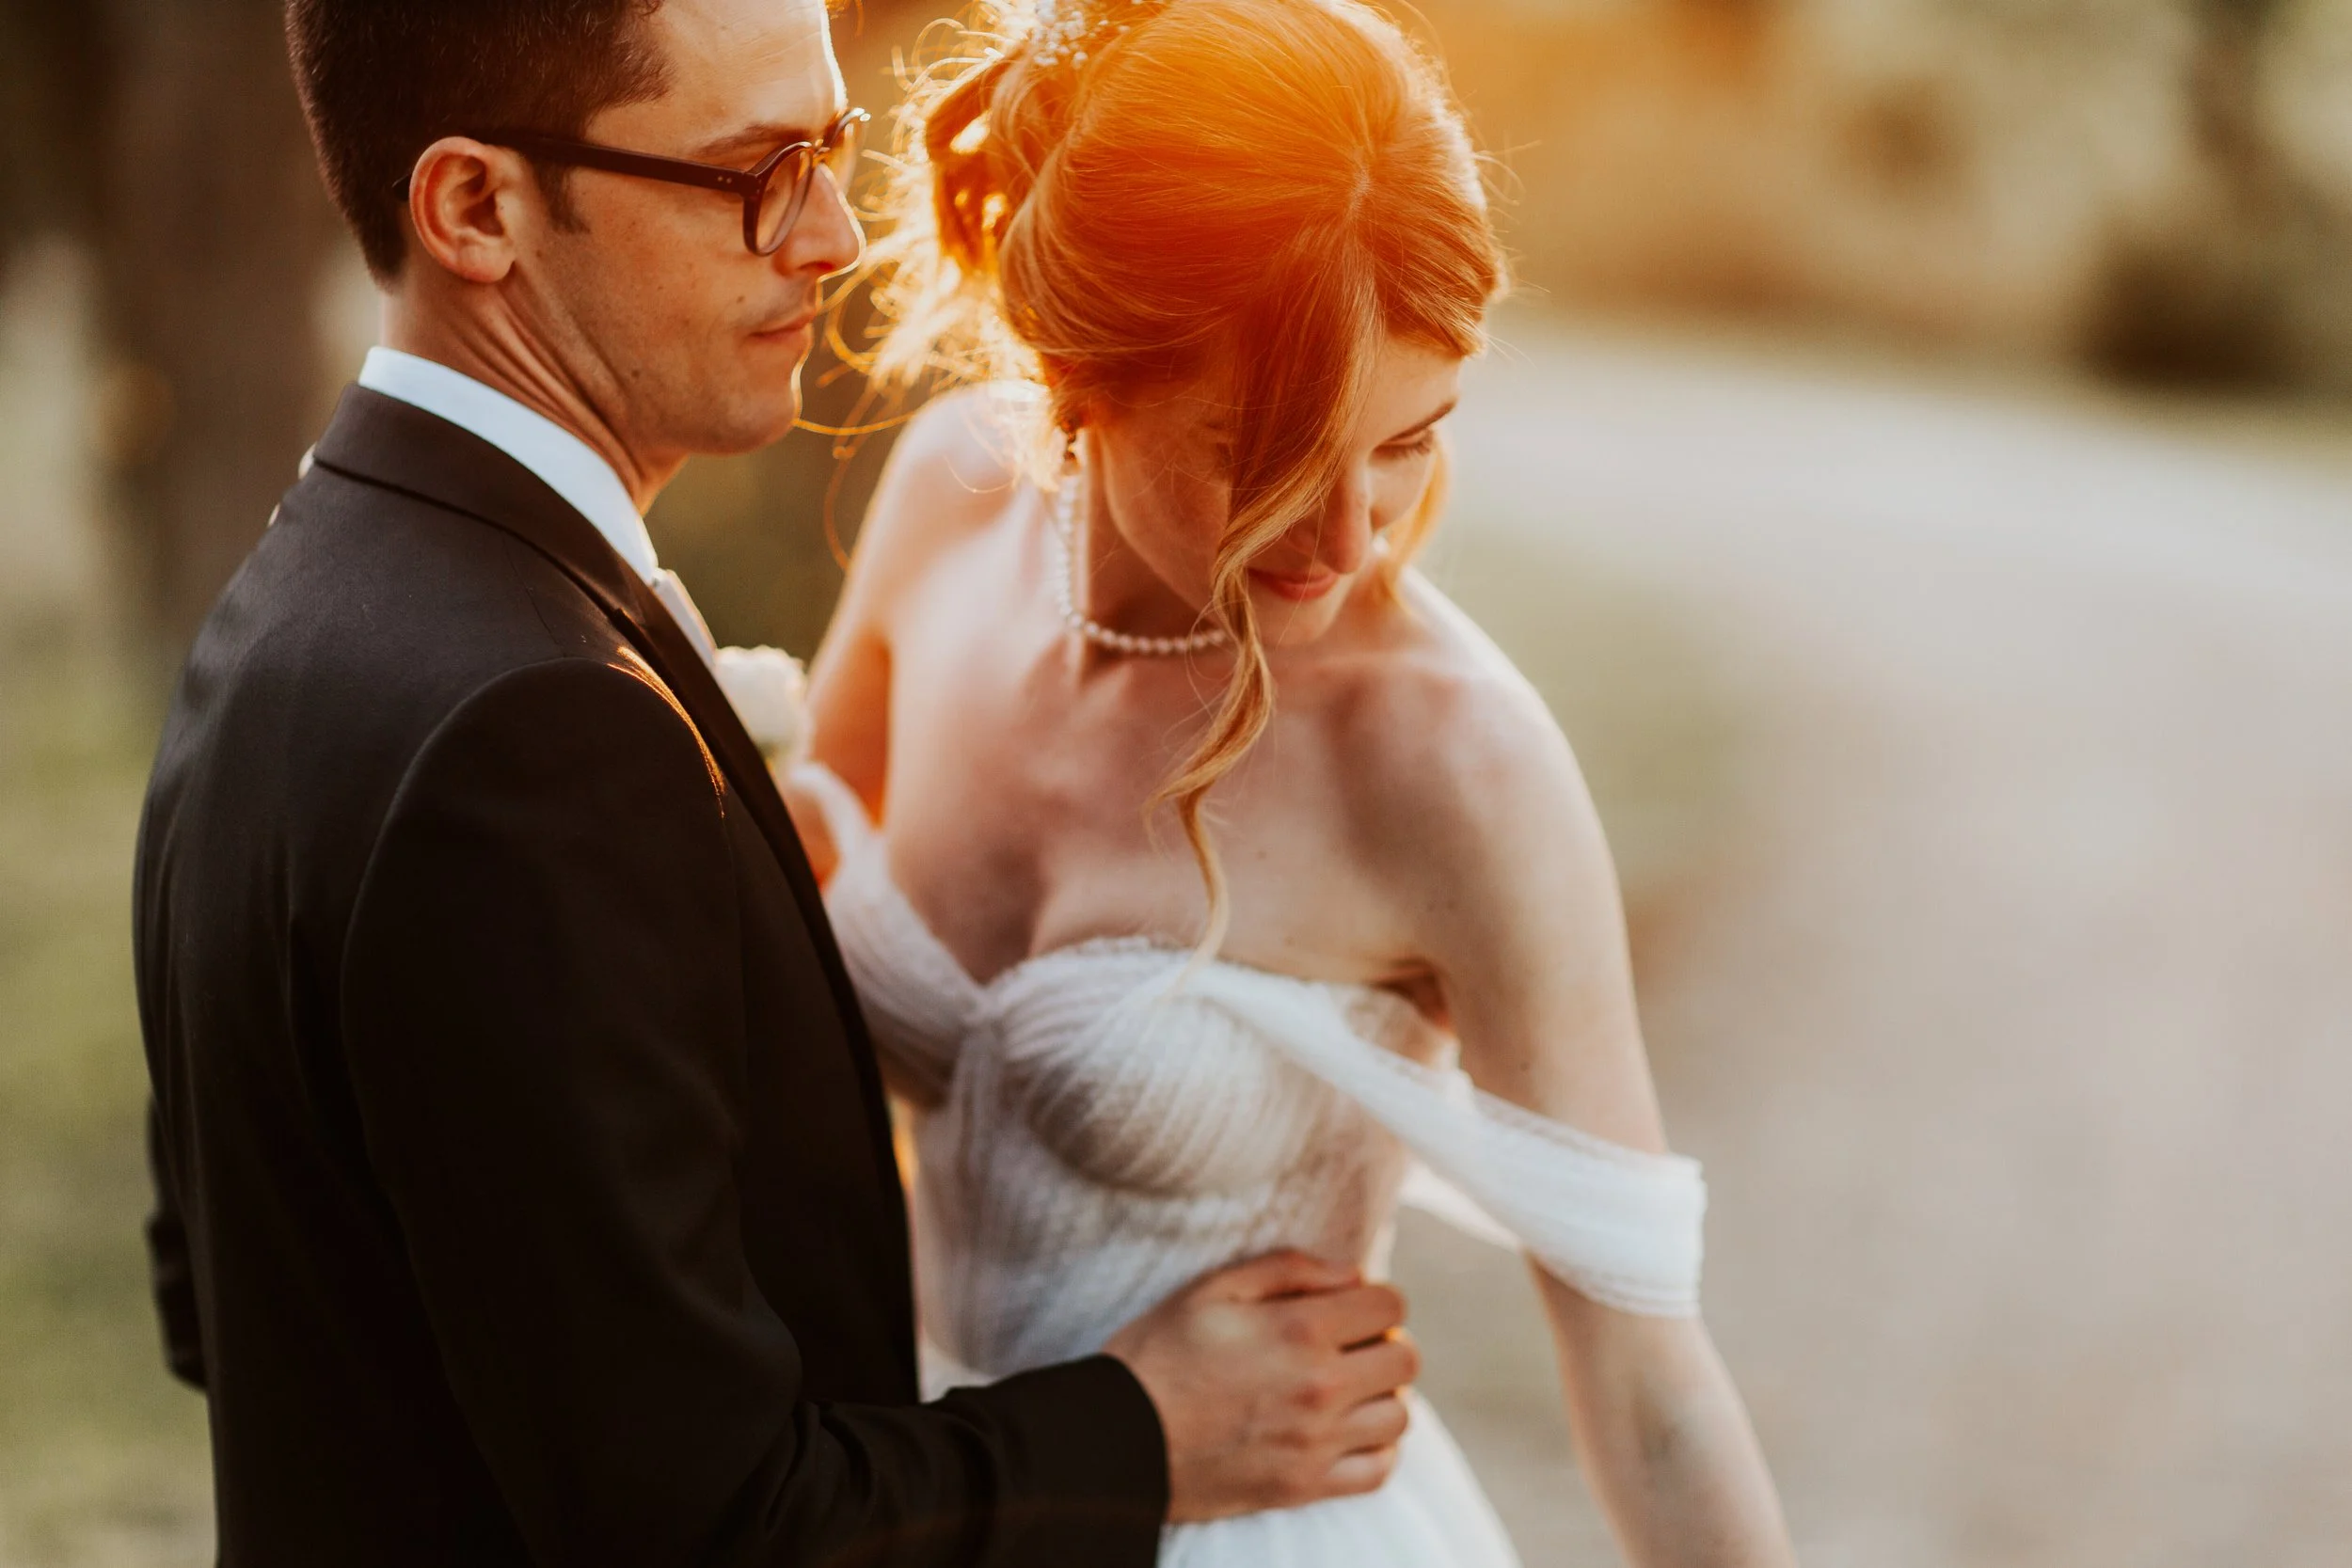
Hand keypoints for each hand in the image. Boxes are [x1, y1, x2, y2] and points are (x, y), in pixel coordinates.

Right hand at [1104, 1250, 1418, 1522]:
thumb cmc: (1158, 1355)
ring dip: (1381, 1396)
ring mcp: (1315, 1443)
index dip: (1375, 1299)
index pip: (1390, 1307)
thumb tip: (1352, 1273)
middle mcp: (1319, 1387)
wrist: (1118, 1439)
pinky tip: (1346, 1431)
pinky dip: (1375, 1448)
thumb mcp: (1212, 1288)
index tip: (1350, 1307)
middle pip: (1405, 1361)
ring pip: (1398, 1416)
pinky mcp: (1304, 1486)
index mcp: (1299, 1330)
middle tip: (1350, 1345)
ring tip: (1347, 1388)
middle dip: (1385, 1343)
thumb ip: (1289, 1269)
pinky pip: (1377, 1470)